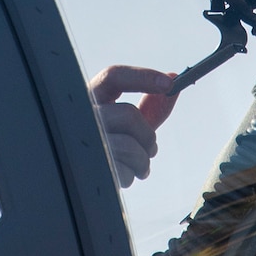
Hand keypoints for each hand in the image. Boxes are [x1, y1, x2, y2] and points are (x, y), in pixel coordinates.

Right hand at [90, 65, 177, 187]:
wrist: (83, 179)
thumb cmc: (108, 148)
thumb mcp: (127, 125)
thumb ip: (149, 107)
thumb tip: (174, 81)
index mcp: (90, 99)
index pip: (113, 77)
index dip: (142, 76)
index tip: (169, 83)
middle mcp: (81, 116)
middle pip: (129, 115)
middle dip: (148, 136)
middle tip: (149, 149)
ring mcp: (83, 142)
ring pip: (130, 146)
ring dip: (142, 161)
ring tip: (134, 166)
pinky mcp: (87, 169)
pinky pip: (124, 172)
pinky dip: (130, 177)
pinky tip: (118, 175)